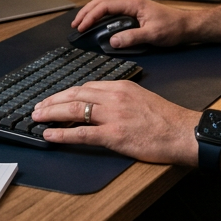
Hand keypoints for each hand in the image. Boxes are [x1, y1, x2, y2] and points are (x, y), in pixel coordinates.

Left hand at [32, 80, 197, 164]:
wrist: (183, 132)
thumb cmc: (167, 119)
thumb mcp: (141, 98)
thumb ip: (121, 98)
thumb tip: (102, 105)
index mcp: (121, 87)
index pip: (87, 86)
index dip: (67, 93)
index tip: (56, 98)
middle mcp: (114, 97)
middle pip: (75, 94)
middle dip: (53, 100)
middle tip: (38, 106)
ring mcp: (113, 116)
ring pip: (74, 109)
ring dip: (51, 113)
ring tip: (37, 117)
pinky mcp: (114, 135)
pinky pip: (81, 133)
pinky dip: (62, 133)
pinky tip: (50, 134)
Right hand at [71, 0, 194, 49]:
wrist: (186, 25)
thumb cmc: (173, 27)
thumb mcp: (152, 35)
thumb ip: (132, 37)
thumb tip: (113, 41)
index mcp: (133, 4)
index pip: (105, 6)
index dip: (90, 16)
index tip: (82, 27)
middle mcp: (130, 2)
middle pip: (101, 1)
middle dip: (86, 12)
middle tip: (76, 25)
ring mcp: (131, 6)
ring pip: (105, 4)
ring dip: (92, 12)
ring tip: (82, 23)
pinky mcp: (133, 12)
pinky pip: (112, 10)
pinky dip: (101, 15)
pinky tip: (98, 23)